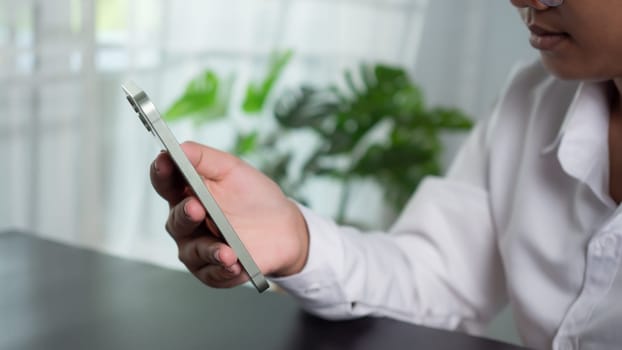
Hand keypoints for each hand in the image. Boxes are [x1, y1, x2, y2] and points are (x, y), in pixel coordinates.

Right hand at [150, 141, 308, 287]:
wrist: (283, 228)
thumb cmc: (253, 196)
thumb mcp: (232, 170)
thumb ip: (205, 159)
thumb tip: (180, 147)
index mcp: (186, 193)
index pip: (165, 182)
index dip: (162, 172)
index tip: (165, 162)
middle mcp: (186, 222)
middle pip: (176, 220)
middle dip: (185, 214)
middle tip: (197, 208)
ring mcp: (197, 248)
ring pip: (193, 251)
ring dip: (208, 249)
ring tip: (226, 250)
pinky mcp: (212, 271)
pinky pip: (213, 273)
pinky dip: (223, 269)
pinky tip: (234, 263)